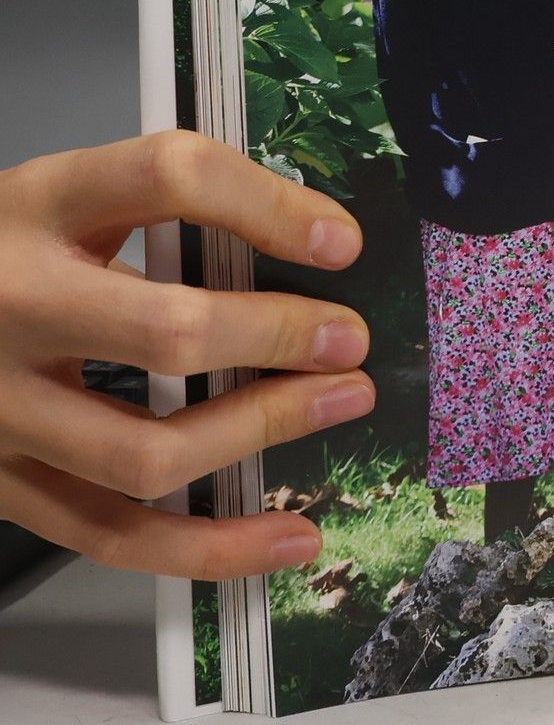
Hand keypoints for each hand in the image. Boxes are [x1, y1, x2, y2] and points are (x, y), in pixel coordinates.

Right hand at [0, 131, 374, 581]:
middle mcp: (13, 303)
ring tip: (339, 402)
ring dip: (263, 432)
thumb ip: (167, 208)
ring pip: (147, 450)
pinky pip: (111, 534)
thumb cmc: (3, 248)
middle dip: (281, 338)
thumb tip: (316, 240)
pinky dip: (210, 546)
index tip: (339, 240)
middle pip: (168, 331)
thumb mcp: (70, 196)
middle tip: (347, 338)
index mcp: (42, 203)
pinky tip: (286, 535)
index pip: (169, 177)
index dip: (268, 207)